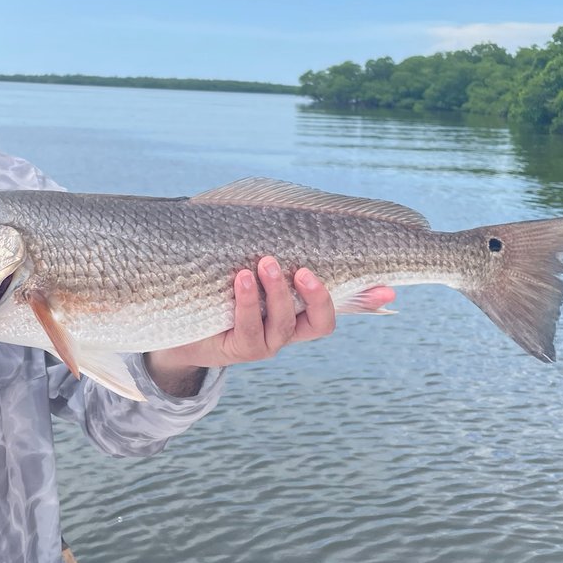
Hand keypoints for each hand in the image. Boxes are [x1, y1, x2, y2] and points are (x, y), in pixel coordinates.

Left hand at [144, 258, 394, 394]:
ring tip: (265, 264)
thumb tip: (273, 213)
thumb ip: (267, 253)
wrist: (184, 326)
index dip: (361, 303)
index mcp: (298, 312)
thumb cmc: (221, 291)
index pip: (333, 308)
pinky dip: (247, 302)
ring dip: (277, 293)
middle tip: (301, 270)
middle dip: (315, 296)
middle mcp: (287, 331)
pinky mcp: (242, 350)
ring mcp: (266, 344)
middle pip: (319, 322)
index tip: (378, 289)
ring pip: (283, 324)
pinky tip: (241, 280)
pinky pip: (250, 329)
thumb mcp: (249, 269)